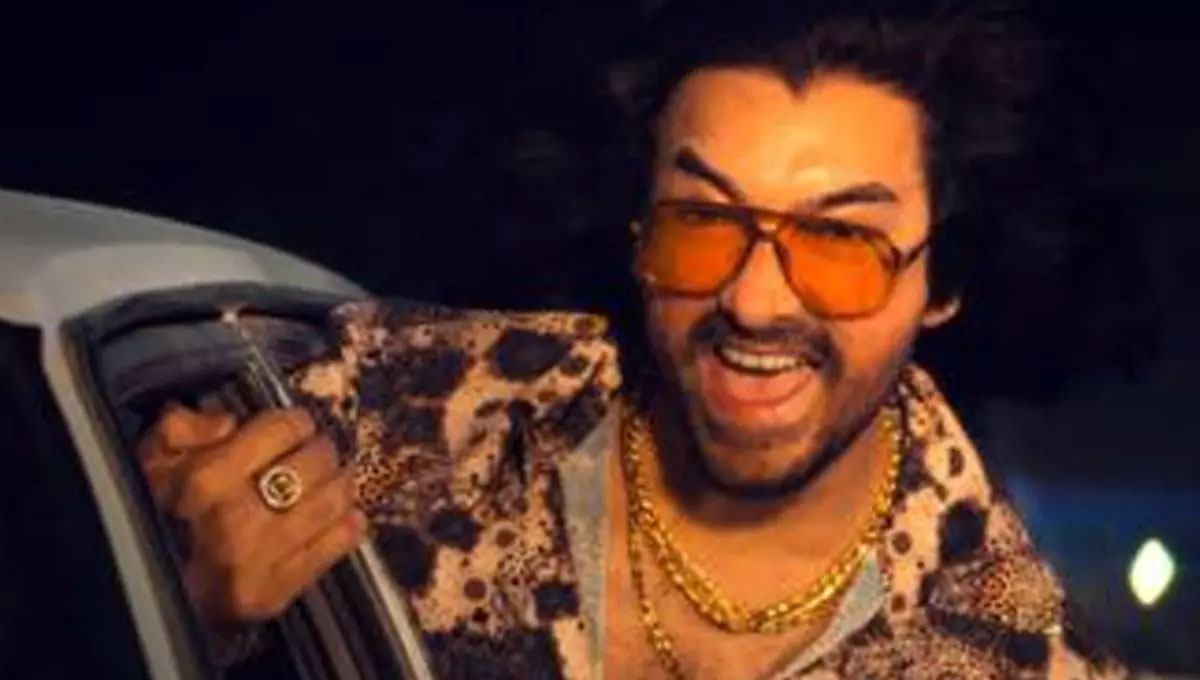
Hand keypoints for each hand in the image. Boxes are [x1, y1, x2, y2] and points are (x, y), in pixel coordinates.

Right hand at [139, 405, 366, 622]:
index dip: (295, 422)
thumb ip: (181, 427)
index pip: (281, 430)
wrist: (145, 600)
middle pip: (314, 463)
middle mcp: (236, 519)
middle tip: (320, 449)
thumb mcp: (150, 462)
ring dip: (341, 483)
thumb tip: (228, 422)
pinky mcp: (275, 593)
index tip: (297, 425)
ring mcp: (260, 560)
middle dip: (322, 450)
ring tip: (337, 476)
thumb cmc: (150, 519)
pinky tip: (346, 514)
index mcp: (205, 480)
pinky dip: (348, 526)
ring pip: (331, 502)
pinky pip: (332, 549)